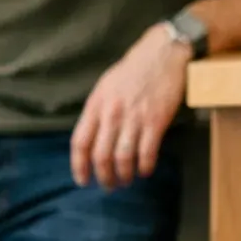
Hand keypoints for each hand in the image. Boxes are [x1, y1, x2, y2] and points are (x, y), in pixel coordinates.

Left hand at [71, 25, 191, 188]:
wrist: (161, 54)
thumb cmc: (131, 71)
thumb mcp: (104, 87)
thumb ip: (97, 112)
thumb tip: (91, 138)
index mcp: (96, 105)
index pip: (80, 142)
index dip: (79, 165)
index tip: (82, 180)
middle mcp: (112, 114)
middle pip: (101, 156)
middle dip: (103, 177)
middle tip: (108, 185)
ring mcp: (134, 118)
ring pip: (123, 158)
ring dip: (124, 175)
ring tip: (125, 181)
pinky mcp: (156, 121)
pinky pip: (147, 152)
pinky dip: (144, 166)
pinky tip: (144, 171)